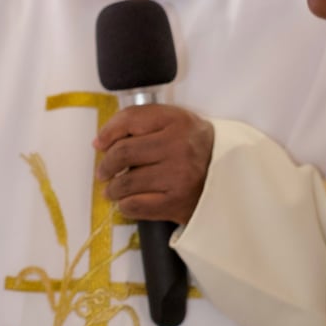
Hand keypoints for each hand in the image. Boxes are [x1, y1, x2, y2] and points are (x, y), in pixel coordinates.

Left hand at [94, 104, 214, 225]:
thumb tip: (100, 142)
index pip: (131, 119)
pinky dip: (124, 205)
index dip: (109, 132)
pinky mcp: (175, 203)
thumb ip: (141, 124)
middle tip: (104, 172)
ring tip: (113, 190)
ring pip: (125, 182)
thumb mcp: (175, 125)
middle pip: (123, 153)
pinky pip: (134, 205)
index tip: (99, 143)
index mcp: (178, 122)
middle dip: (106, 165)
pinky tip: (127, 201)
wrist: (226, 179)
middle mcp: (178, 147)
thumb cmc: (193, 150)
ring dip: (112, 189)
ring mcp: (177, 176)